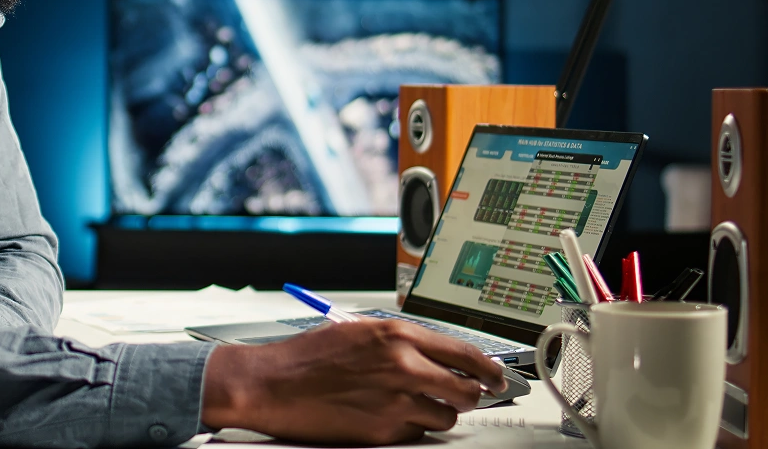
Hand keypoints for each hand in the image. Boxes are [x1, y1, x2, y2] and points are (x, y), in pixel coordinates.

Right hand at [201, 319, 508, 445]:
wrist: (272, 383)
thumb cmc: (306, 358)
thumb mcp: (358, 332)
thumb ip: (400, 343)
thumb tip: (434, 357)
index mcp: (396, 335)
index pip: (465, 352)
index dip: (487, 368)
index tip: (495, 375)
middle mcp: (403, 366)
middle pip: (466, 389)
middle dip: (469, 395)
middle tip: (465, 396)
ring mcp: (395, 401)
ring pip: (445, 416)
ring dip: (438, 414)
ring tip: (415, 407)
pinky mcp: (384, 431)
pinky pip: (416, 434)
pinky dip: (411, 429)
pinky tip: (390, 417)